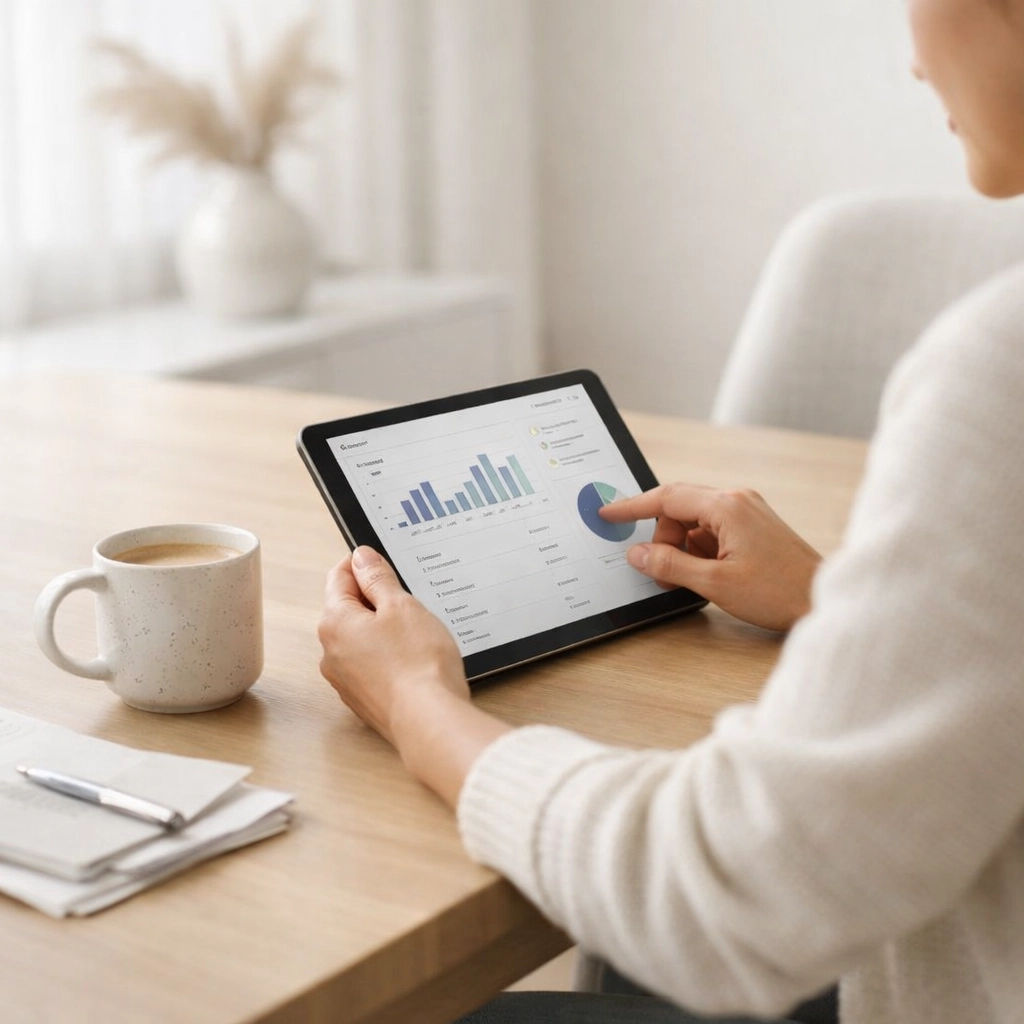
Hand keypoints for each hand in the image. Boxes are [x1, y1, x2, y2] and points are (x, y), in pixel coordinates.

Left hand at [318, 547, 509, 805]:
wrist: (429, 720)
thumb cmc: (418, 663)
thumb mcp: (402, 605)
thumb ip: (378, 578)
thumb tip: (362, 558)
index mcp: (335, 622)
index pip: (339, 578)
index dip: (361, 564)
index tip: (379, 561)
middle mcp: (331, 652)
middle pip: (347, 610)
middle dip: (374, 600)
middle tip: (408, 600)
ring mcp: (345, 680)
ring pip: (360, 640)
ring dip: (382, 630)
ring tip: (415, 634)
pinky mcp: (363, 700)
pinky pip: (370, 666)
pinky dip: (387, 657)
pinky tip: (412, 661)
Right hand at [600, 484, 821, 630]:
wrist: (823, 600)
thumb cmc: (780, 591)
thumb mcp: (715, 583)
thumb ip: (670, 565)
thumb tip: (638, 553)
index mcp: (727, 506)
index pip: (666, 497)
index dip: (632, 507)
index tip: (608, 514)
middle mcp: (737, 500)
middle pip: (678, 509)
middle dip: (663, 540)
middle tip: (663, 574)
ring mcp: (747, 512)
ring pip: (694, 523)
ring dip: (682, 549)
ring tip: (692, 580)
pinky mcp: (753, 526)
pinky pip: (711, 531)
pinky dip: (700, 551)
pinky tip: (708, 575)